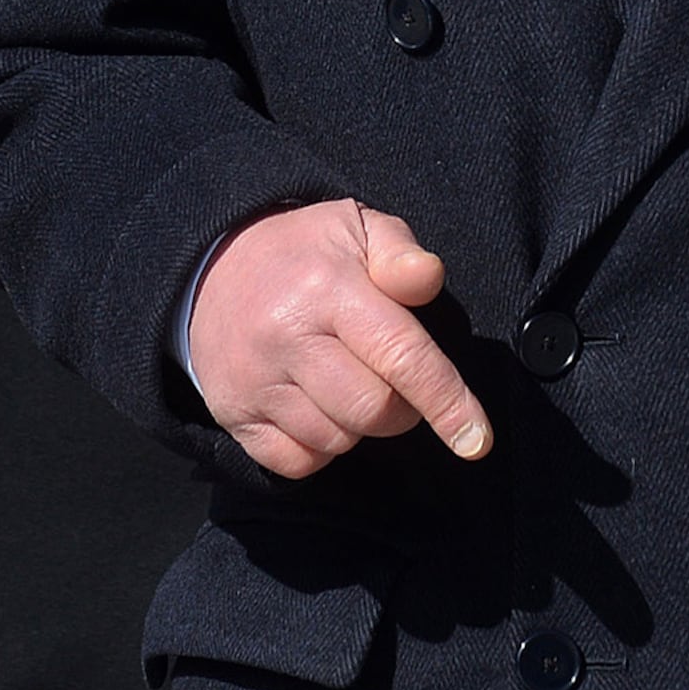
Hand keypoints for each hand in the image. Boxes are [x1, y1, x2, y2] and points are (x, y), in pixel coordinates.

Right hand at [187, 199, 491, 478]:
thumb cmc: (305, 253)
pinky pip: (297, 462)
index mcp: (328, 288)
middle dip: (405, 408)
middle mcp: (288, 338)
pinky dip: (321, 448)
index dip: (447, 402)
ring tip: (350, 380)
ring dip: (361, 426)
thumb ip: (400, 251)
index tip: (478, 440)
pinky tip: (318, 407)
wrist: (211, 269)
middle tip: (396, 378)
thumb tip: (428, 278)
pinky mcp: (233, 415)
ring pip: (338, 439)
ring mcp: (255, 382)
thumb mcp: (356, 227)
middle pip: (374, 411)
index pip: (401, 355)